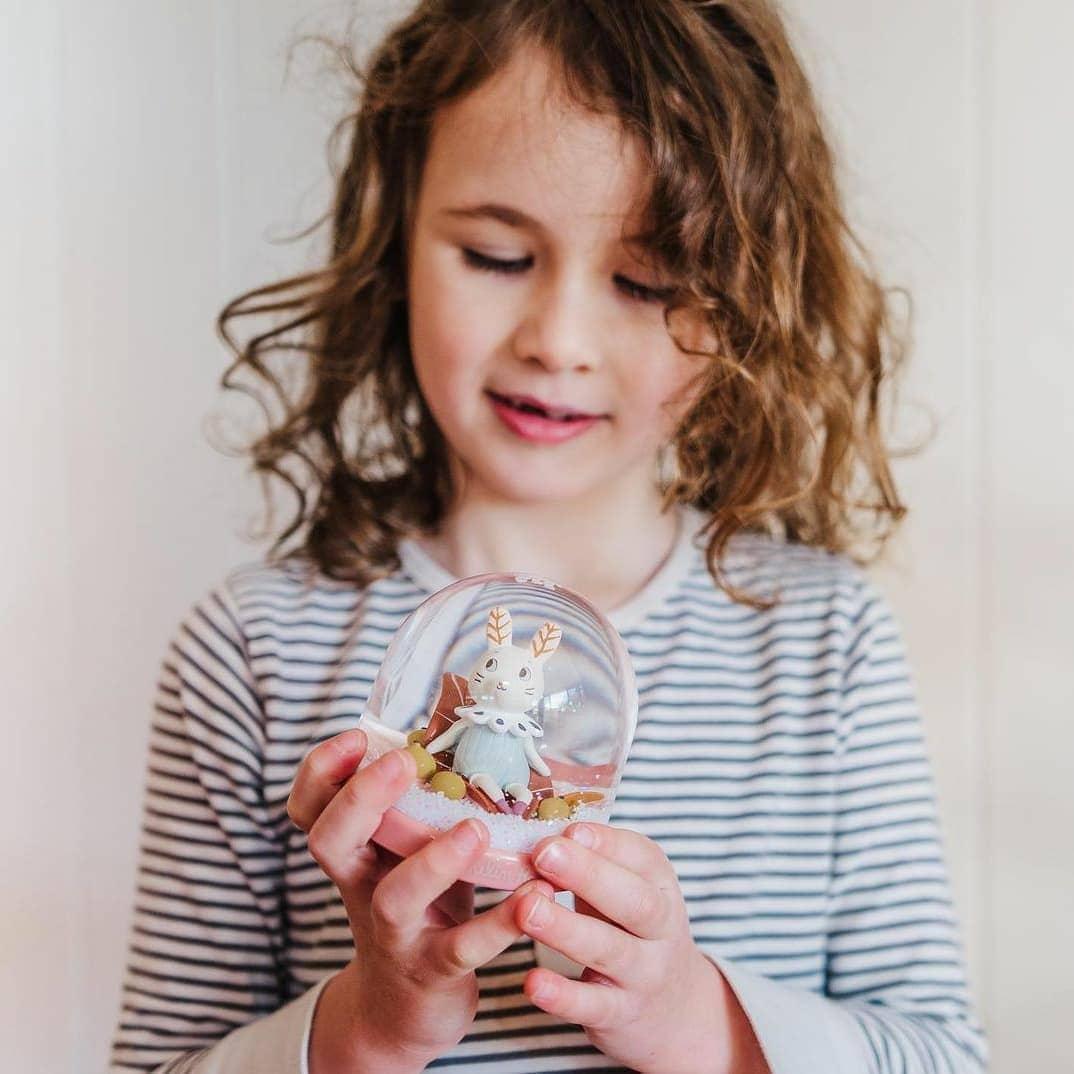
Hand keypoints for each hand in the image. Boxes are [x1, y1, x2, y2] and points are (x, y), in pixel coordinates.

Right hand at [288, 729, 552, 1072]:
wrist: (406, 1010)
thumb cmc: (420, 908)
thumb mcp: (410, 852)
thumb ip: (424, 803)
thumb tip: (467, 727)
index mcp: (358, 850)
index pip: (312, 806)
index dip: (321, 771)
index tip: (355, 737)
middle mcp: (364, 887)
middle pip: (331, 841)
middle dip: (360, 798)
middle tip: (402, 761)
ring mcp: (396, 933)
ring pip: (394, 898)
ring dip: (433, 861)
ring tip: (476, 829)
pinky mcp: (434, 971)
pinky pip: (463, 948)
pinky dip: (499, 924)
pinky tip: (534, 897)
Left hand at [515, 823, 769, 1073]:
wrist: (672, 1011)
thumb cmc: (631, 930)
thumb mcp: (626, 889)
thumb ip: (592, 861)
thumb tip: (542, 830)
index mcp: (660, 886)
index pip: (642, 857)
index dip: (605, 842)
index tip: (567, 828)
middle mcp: (660, 929)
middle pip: (634, 901)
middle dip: (588, 874)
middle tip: (543, 853)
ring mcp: (643, 975)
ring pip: (609, 950)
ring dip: (566, 929)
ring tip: (528, 909)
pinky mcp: (620, 1014)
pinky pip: (592, 1005)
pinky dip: (562, 996)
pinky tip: (532, 981)